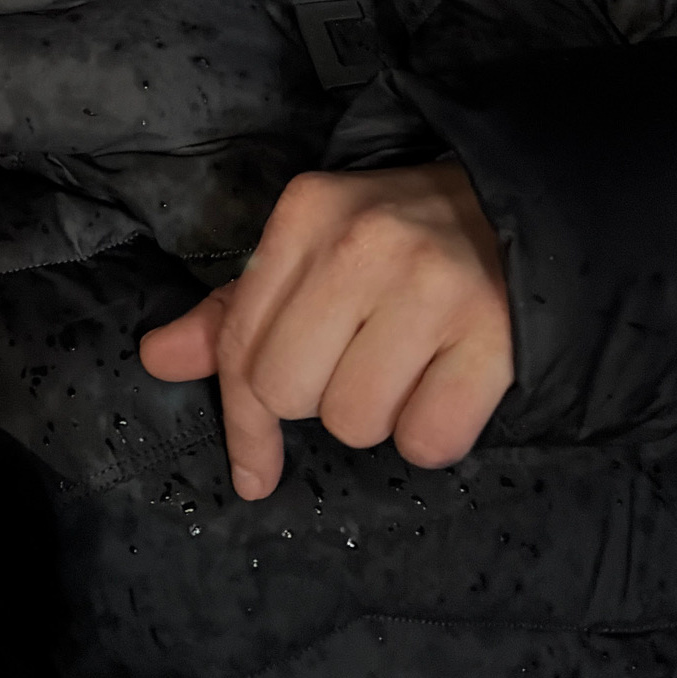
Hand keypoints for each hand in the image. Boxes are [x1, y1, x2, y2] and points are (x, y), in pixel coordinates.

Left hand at [139, 164, 512, 497]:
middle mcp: (364, 243)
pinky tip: (446, 384)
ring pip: (357, 424)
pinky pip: (428, 443)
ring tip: (407, 364)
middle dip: (318, 402)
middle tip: (358, 365)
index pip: (241, 343)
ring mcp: (433, 287)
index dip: (242, 419)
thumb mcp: (314, 248)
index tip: (253, 467)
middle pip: (289, 392)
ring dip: (379, 416)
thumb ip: (237, 309)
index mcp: (307, 214)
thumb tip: (156, 358)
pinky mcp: (494, 338)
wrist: (519, 210)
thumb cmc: (401, 237)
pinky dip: (434, 434)